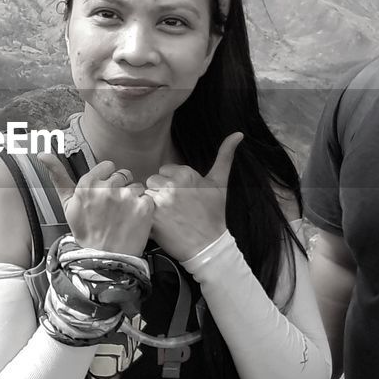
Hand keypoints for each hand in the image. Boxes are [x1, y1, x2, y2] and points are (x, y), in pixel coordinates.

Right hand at [38, 156, 153, 256]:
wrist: (104, 259)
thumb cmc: (86, 232)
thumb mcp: (67, 204)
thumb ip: (58, 176)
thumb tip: (43, 154)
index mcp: (88, 184)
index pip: (108, 166)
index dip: (107, 180)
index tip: (105, 195)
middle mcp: (107, 187)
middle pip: (123, 175)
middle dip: (120, 188)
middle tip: (114, 209)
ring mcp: (127, 196)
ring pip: (136, 186)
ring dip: (133, 198)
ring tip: (124, 216)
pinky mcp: (144, 206)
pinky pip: (148, 198)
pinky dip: (145, 208)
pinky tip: (135, 220)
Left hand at [144, 133, 241, 260]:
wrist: (209, 246)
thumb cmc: (214, 214)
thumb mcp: (220, 183)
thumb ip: (225, 156)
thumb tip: (238, 133)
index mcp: (185, 173)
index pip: (165, 171)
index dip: (172, 184)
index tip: (183, 198)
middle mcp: (171, 184)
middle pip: (153, 181)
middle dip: (161, 193)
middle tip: (175, 209)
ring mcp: (160, 201)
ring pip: (146, 194)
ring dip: (152, 204)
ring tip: (167, 217)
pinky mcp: (151, 217)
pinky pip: (140, 208)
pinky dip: (147, 217)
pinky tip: (160, 224)